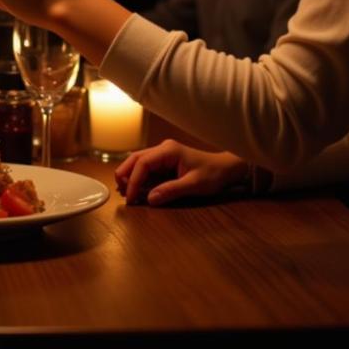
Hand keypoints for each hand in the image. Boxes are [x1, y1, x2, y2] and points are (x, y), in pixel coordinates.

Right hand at [114, 140, 249, 205]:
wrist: (226, 169)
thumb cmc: (213, 175)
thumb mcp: (194, 185)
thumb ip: (171, 190)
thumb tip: (150, 199)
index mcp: (168, 150)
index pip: (143, 163)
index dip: (133, 180)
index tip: (130, 197)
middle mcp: (162, 149)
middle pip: (135, 158)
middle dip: (125, 175)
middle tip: (121, 193)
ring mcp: (163, 154)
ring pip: (138, 162)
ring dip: (130, 176)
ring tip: (126, 193)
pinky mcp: (164, 162)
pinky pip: (147, 169)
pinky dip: (139, 179)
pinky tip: (137, 190)